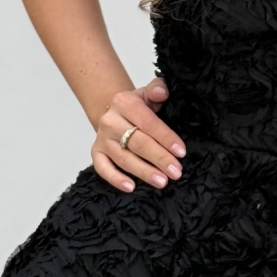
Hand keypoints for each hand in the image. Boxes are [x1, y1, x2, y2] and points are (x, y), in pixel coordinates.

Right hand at [91, 76, 183, 193]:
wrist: (116, 111)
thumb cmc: (139, 105)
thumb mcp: (149, 92)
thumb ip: (158, 88)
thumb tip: (162, 93)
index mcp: (124, 102)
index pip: (148, 123)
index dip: (165, 137)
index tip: (181, 152)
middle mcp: (110, 121)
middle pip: (137, 143)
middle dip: (159, 158)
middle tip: (175, 172)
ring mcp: (102, 138)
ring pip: (123, 158)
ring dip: (143, 172)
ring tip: (162, 181)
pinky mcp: (96, 152)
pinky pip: (102, 168)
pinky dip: (115, 179)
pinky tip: (131, 187)